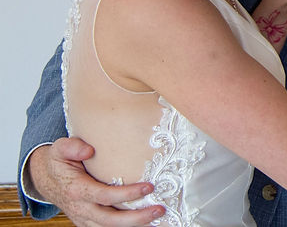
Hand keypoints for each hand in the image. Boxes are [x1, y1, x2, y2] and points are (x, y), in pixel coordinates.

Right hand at [28, 138, 163, 225]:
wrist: (46, 179)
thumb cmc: (59, 161)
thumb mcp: (60, 149)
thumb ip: (72, 147)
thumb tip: (89, 150)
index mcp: (76, 190)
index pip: (104, 196)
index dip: (126, 194)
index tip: (148, 187)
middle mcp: (80, 208)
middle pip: (110, 220)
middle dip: (136, 218)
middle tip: (159, 209)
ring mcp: (84, 218)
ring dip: (134, 225)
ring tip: (157, 217)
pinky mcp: (88, 222)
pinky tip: (144, 222)